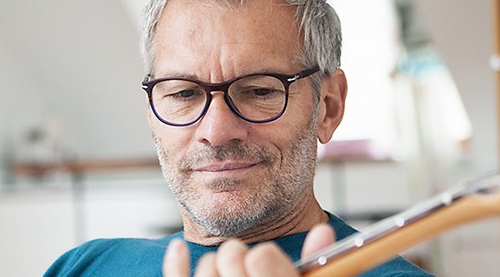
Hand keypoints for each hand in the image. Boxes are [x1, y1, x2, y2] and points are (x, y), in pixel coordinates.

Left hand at [163, 223, 336, 276]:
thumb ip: (319, 268)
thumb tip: (322, 230)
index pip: (262, 260)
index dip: (264, 258)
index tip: (262, 257)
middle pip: (231, 255)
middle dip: (238, 255)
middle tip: (247, 265)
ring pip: (207, 266)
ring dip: (215, 268)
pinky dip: (177, 262)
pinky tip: (179, 249)